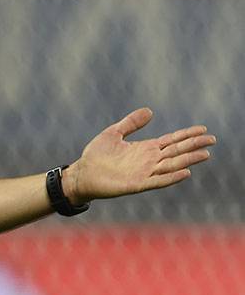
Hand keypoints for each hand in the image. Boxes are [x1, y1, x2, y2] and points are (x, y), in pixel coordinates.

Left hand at [64, 108, 215, 204]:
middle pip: (176, 151)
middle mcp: (149, 160)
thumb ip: (131, 123)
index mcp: (145, 149)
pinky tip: (185, 172)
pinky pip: (158, 180)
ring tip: (205, 154)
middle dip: (194, 145)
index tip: (204, 130)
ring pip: (172, 165)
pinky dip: (172, 177)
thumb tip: (150, 111)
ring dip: (188, 160)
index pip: (172, 141)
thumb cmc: (97, 155)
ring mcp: (144, 172)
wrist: (82, 173)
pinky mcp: (137, 184)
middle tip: (213, 139)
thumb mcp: (114, 133)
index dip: (187, 135)